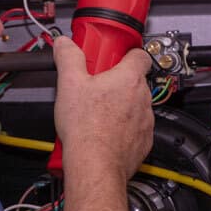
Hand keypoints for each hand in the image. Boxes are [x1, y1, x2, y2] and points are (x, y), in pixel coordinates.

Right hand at [52, 36, 153, 179]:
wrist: (95, 166)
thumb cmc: (86, 129)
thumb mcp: (69, 84)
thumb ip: (68, 58)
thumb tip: (65, 44)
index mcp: (129, 79)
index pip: (139, 55)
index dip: (126, 53)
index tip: (112, 57)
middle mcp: (142, 98)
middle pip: (134, 82)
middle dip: (116, 83)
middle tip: (94, 88)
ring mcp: (145, 122)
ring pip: (135, 106)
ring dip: (119, 107)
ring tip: (95, 113)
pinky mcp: (143, 142)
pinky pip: (135, 129)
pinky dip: (122, 129)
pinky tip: (102, 132)